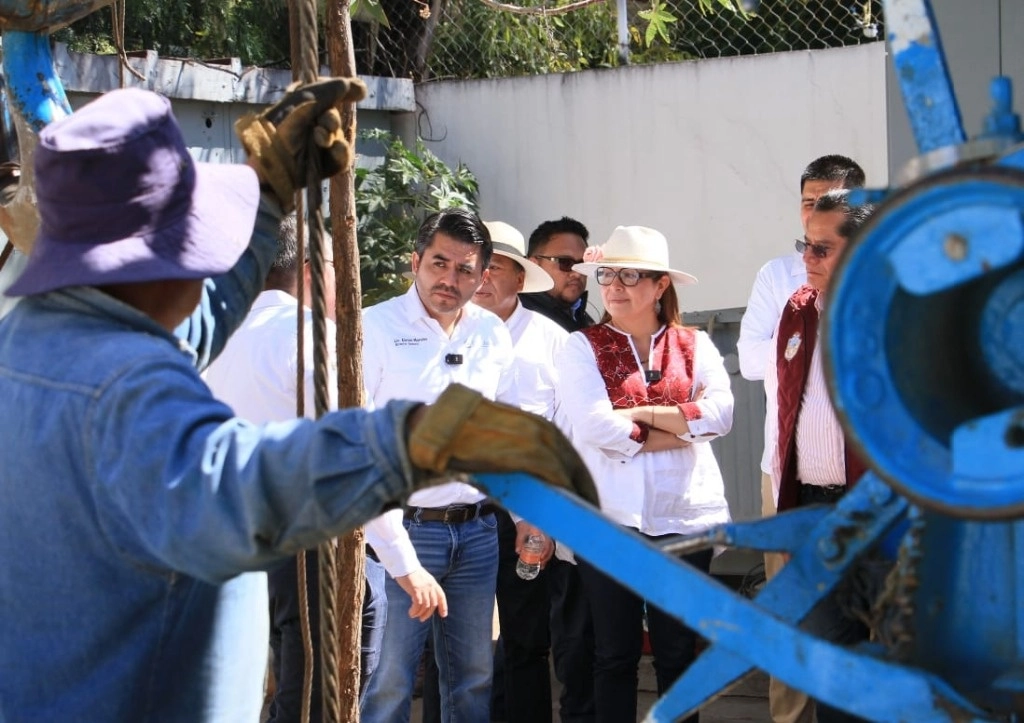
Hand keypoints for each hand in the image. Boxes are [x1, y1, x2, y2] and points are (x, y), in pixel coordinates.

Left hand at [235, 77, 366, 211]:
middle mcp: (309, 123)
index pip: (329, 93)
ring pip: (339, 136)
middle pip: (335, 115)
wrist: (271, 161)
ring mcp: (316, 146)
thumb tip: (362, 88)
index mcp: (300, 104)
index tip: (359, 92)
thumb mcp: (305, 99)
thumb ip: (332, 89)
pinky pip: (342, 157)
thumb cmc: (282, 126)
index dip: (344, 91)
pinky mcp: (324, 166)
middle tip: (323, 121)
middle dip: (331, 118)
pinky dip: (342, 151)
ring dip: (333, 134)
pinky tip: (336, 148)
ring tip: (319, 137)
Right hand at [395, 568, 447, 621]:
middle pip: (433, 604)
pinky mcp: (416, 590)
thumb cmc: (410, 572)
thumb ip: (425, 587)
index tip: (443, 615)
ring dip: (420, 613)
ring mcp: (424, 588)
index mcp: (433, 583)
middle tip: (422, 619)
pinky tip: (411, 613)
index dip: (443, 606)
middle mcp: (430, 586)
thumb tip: (424, 598)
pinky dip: (415, 611)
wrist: (404, 564)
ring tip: (414, 615)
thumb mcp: (422, 579)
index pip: (441, 596)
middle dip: (428, 613)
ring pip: (426, 606)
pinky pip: (418, 605)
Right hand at [408, 384, 599, 506]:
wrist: (426, 434)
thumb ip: (505, 454)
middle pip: (562, 447)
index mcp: (516, 416)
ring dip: (576, 482)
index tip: (579, 479)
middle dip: (579, 474)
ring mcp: (521, 432)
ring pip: (560, 457)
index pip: (553, 437)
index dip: (569, 460)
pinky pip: (548, 467)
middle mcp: (523, 420)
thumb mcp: (483, 441)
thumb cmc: (449, 441)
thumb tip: (522, 482)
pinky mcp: (516, 448)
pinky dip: (562, 482)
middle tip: (590, 498)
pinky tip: (571, 497)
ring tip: (586, 503)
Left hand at [515, 521, 554, 565]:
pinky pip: (549, 545)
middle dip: (547, 557)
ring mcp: (547, 535)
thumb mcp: (521, 531)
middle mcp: (547, 534)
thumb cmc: (524, 523)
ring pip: (551, 547)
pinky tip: (542, 558)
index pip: (547, 543)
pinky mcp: (545, 536)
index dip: (545, 552)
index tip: (541, 559)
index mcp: (542, 532)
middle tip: (542, 565)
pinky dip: (546, 553)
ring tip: (542, 564)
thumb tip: (518, 551)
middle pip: (551, 547)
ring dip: (547, 556)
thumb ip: (519, 541)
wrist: (525, 516)